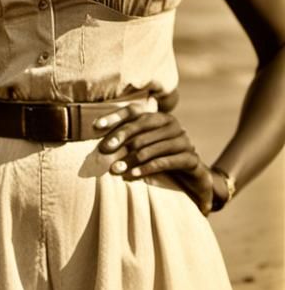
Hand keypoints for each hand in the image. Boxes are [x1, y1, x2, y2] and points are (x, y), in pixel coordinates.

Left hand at [95, 102, 216, 212]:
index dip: (115, 117)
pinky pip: (164, 162)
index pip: (134, 111)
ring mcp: (183, 140)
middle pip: (140, 127)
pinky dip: (145, 169)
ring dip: (129, 159)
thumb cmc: (161, 158)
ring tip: (114, 169)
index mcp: (160, 116)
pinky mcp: (191, 158)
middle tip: (103, 151)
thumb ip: (127, 138)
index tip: (96, 126)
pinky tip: (132, 175)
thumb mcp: (144, 145)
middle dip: (119, 139)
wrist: (193, 178)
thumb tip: (98, 136)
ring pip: (150, 147)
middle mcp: (173, 124)